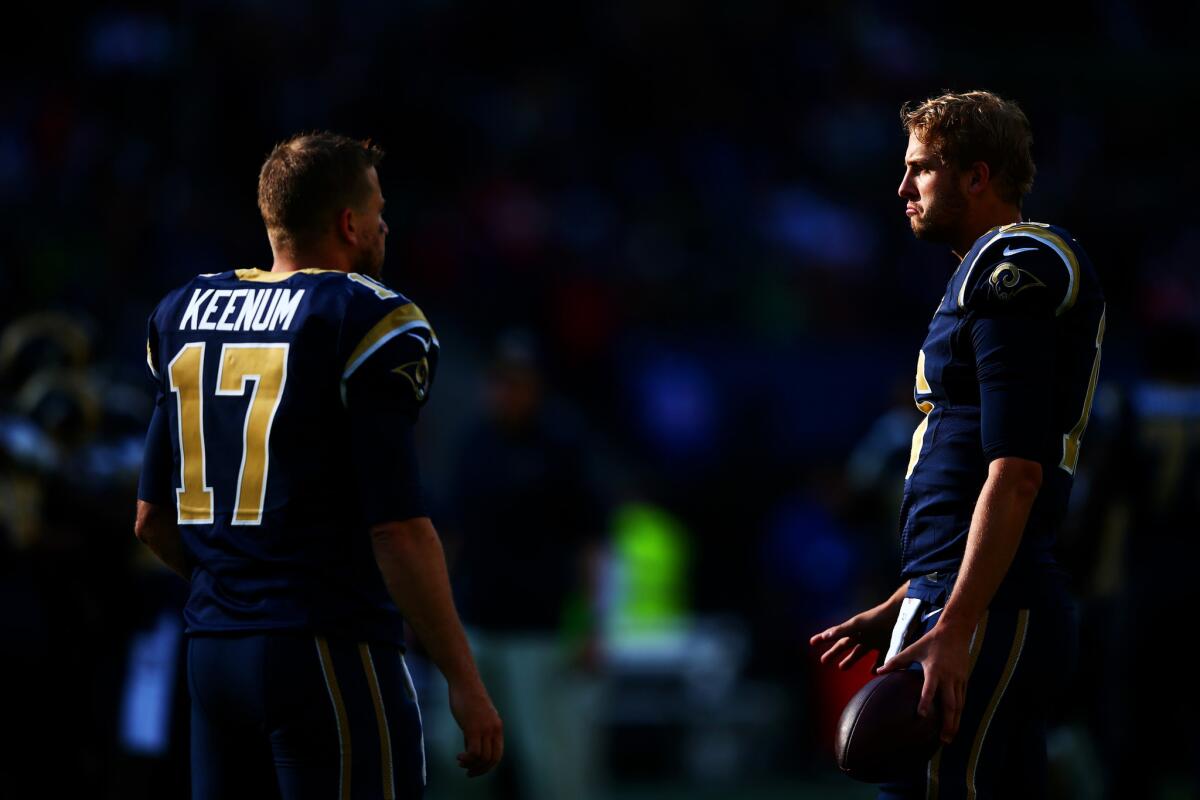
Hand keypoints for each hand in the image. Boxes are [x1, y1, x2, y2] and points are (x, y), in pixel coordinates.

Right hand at [448, 679, 503, 776]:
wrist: (464, 683)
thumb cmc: (468, 699)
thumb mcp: (477, 719)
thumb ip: (477, 735)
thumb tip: (472, 753)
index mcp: (497, 727)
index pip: (498, 754)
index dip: (488, 766)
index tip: (475, 769)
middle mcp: (494, 729)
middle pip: (493, 759)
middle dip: (481, 770)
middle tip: (468, 773)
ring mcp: (485, 729)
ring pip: (483, 758)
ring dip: (471, 765)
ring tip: (461, 762)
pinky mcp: (473, 728)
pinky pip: (474, 753)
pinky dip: (467, 759)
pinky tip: (459, 757)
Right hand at [809, 605, 895, 670]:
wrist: (900, 614)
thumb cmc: (877, 618)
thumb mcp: (857, 624)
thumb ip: (842, 630)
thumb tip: (825, 636)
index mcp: (853, 630)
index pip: (835, 635)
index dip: (823, 638)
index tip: (812, 642)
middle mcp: (862, 635)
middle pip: (844, 646)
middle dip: (834, 653)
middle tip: (823, 661)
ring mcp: (874, 641)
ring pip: (859, 653)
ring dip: (850, 660)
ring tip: (842, 668)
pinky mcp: (888, 646)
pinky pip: (880, 659)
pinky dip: (876, 667)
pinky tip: (873, 673)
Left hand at [875, 624, 971, 743]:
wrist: (955, 631)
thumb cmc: (931, 641)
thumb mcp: (912, 649)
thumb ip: (896, 661)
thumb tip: (878, 671)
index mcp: (934, 669)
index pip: (930, 689)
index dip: (926, 702)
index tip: (922, 716)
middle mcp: (949, 677)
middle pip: (950, 704)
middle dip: (948, 723)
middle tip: (943, 740)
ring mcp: (958, 679)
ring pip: (959, 705)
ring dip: (955, 722)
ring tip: (949, 738)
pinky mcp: (964, 679)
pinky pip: (963, 699)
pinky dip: (959, 713)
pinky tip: (955, 723)